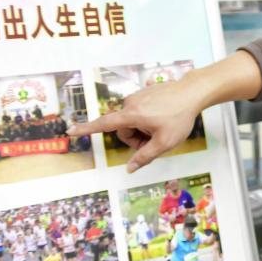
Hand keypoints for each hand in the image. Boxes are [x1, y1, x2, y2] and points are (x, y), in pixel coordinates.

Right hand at [69, 78, 205, 172]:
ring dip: (143, 129)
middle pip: (123, 130)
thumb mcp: (165, 142)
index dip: (86, 129)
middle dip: (136, 138)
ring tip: (161, 127)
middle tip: (155, 140)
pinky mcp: (143, 93)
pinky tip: (163, 117)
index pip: (104, 124)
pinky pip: (139, 112)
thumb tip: (129, 168)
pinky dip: (147, 119)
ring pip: (132, 122)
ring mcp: (136, 97)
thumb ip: (145, 157)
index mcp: (132, 115)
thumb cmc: (180, 117)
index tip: (69, 130)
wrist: (192, 92)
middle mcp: (130, 103)